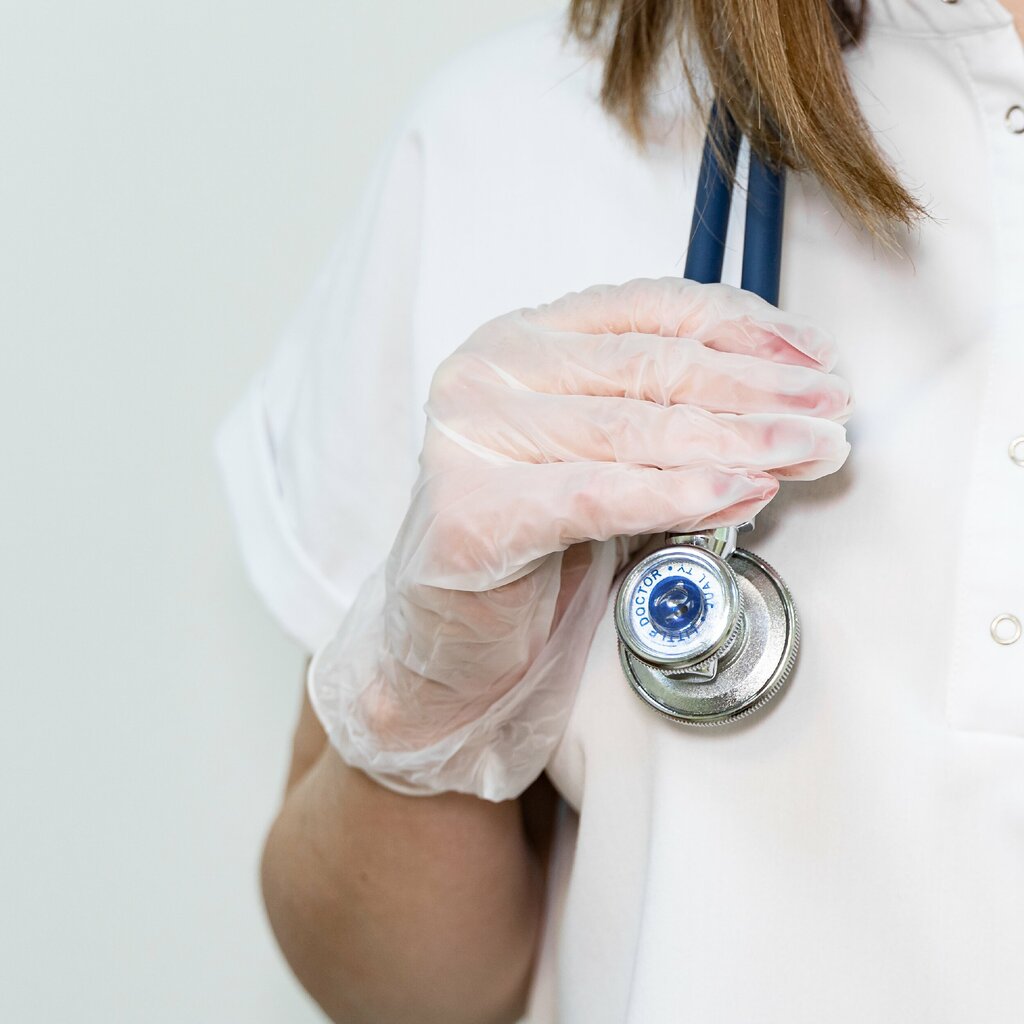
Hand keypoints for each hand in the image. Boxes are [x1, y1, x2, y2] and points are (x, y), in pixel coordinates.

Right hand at [310, 278, 851, 798]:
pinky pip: (595, 496)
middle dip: (758, 390)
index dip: (746, 328)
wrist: (450, 634)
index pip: (649, 308)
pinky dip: (676, 496)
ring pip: (632, 429)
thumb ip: (664, 410)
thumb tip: (788, 395)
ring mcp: (471, 438)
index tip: (816, 359)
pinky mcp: (472, 512)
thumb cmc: (532, 538)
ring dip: (738, 440)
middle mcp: (490, 373)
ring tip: (807, 451)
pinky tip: (740, 495)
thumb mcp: (602, 451)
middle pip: (650, 367)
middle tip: (831, 412)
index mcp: (523, 338)